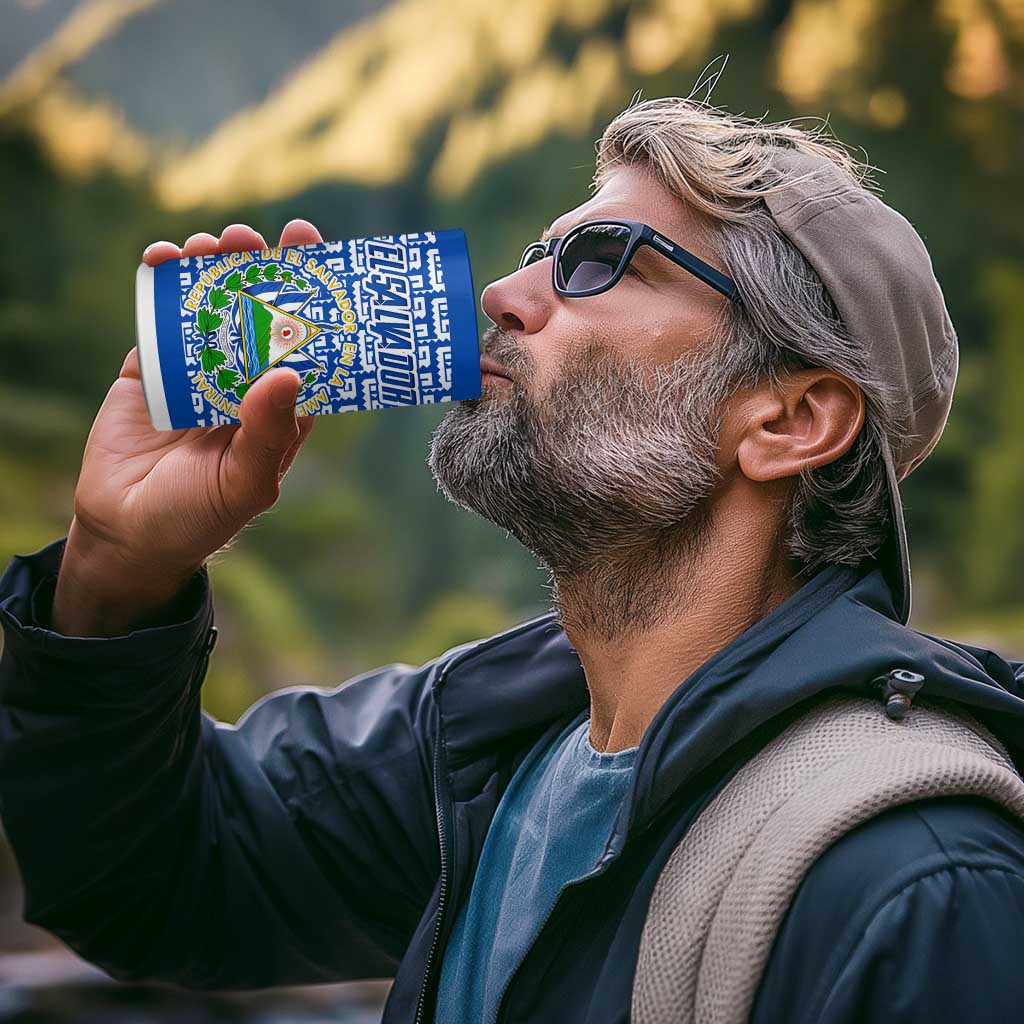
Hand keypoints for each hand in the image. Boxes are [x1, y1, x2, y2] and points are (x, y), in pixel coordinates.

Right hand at [52, 220, 323, 635]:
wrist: (126, 532)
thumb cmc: (199, 516)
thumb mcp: (245, 482)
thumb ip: (268, 432)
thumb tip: (289, 372)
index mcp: (281, 406)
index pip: (308, 344)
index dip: (316, 300)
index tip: (319, 256)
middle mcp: (246, 380)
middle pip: (262, 313)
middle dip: (265, 270)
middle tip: (264, 238)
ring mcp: (198, 369)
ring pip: (213, 305)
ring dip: (215, 267)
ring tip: (215, 244)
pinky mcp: (152, 365)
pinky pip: (160, 315)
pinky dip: (161, 282)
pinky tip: (164, 258)